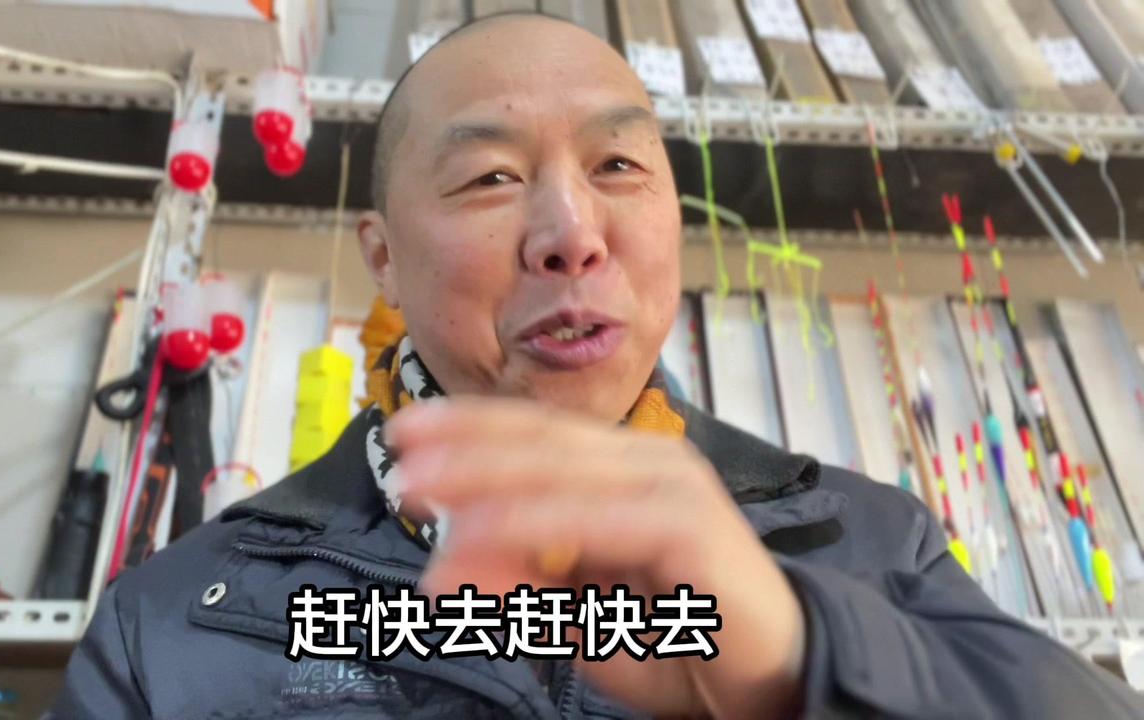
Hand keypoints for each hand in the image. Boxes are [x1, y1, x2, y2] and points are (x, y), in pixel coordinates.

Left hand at [388, 397, 806, 719]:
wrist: (775, 681)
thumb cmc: (681, 641)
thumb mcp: (578, 612)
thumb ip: (518, 581)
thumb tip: (442, 565)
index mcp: (625, 469)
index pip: (535, 435)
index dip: (468, 428)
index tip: (405, 435)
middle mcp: (648, 462)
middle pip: (538, 442)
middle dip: (461, 446)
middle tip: (398, 456)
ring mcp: (670, 485)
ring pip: (555, 471)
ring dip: (478, 478)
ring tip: (416, 492)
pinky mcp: (685, 522)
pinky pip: (587, 517)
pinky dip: (525, 526)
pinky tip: (475, 532)